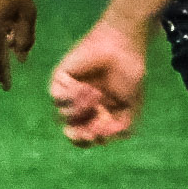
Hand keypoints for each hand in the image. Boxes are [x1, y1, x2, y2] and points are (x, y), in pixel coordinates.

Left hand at [49, 20, 146, 145]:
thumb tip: (98, 138)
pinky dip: (72, 97)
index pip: (84, 137)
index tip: (99, 134)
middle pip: (70, 130)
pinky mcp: (61, 78)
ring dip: (80, 110)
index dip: (89, 140)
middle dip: (80, 133)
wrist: (124, 48)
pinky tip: (86, 88)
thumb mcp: (130, 110)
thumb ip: (117, 130)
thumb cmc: (130, 76)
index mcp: (97, 114)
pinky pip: (57, 97)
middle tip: (90, 129)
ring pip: (62, 115)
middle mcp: (81, 105)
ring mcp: (70, 92)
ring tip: (96, 95)